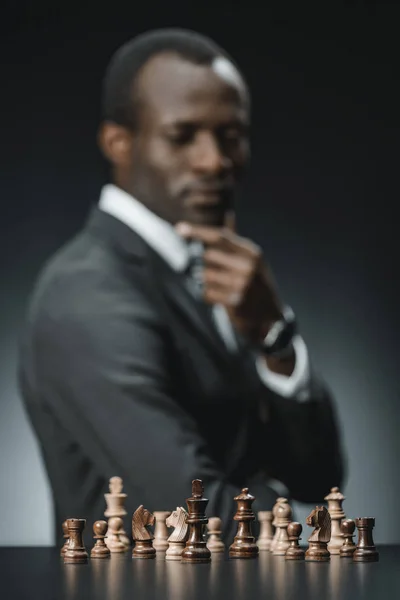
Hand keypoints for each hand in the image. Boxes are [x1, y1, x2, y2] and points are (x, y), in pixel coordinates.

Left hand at [176, 213, 283, 344]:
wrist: (270, 316)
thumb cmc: (257, 284)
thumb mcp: (252, 260)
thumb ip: (236, 240)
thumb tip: (228, 215)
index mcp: (252, 253)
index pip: (220, 237)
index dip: (198, 231)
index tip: (179, 227)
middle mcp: (248, 266)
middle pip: (208, 256)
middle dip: (209, 265)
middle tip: (222, 275)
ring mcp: (242, 284)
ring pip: (205, 276)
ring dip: (209, 282)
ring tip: (225, 288)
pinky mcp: (234, 301)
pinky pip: (206, 293)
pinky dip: (210, 296)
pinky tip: (224, 298)